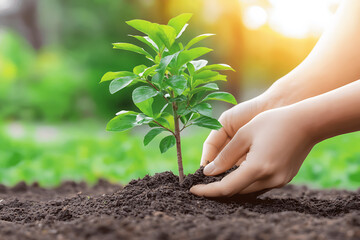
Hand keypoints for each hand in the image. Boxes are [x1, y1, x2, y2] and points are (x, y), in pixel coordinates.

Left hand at [191, 107, 314, 196]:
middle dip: (218, 188)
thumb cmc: (274, 122)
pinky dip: (245, 180)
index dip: (207, 191)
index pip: (226, 187)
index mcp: (257, 167)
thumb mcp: (245, 135)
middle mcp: (269, 179)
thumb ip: (225, 156)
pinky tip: (237, 171)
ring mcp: (279, 181)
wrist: (307, 122)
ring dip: (232, 184)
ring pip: (247, 189)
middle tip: (202, 182)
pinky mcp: (284, 178)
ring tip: (217, 175)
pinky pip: (259, 184)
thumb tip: (208, 172)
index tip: (193, 190)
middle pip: (236, 190)